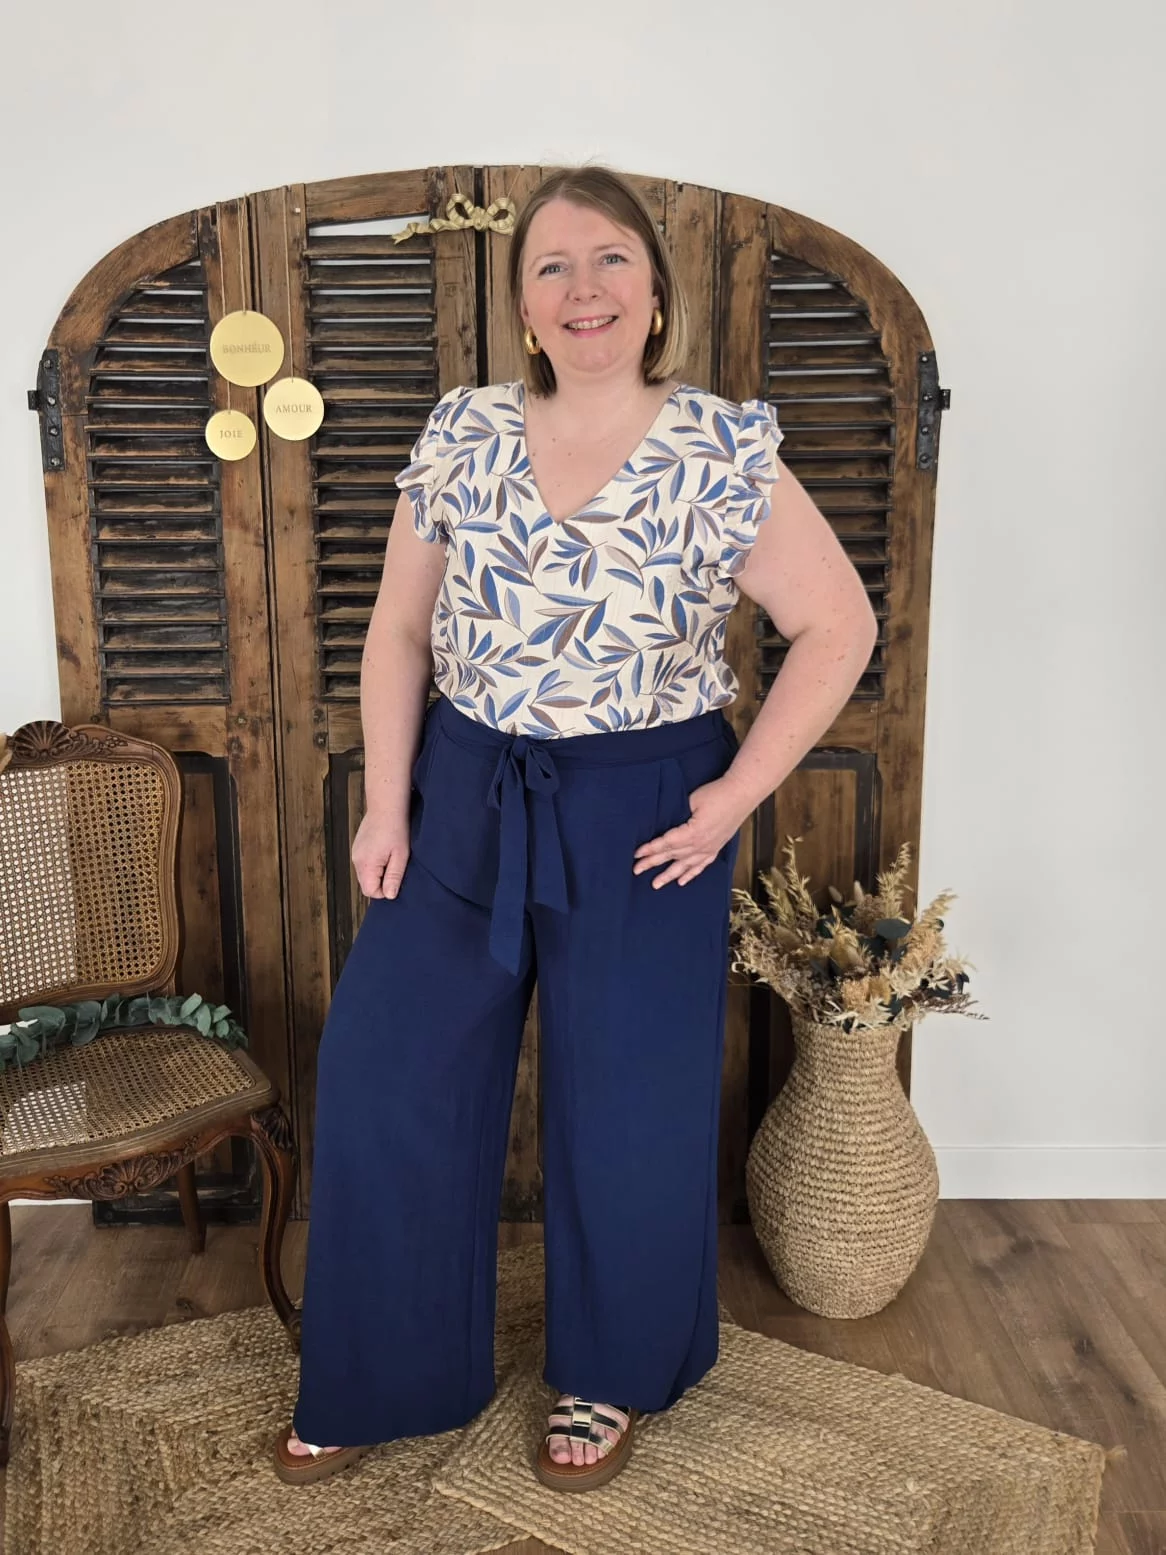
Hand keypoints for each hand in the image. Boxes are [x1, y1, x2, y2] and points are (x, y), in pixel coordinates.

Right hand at [352, 809, 410, 899]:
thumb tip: (389, 896)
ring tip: (391, 856)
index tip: (397, 878)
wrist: (386, 805)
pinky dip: (374, 862)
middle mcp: (356, 860)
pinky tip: (385, 850)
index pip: (370, 891)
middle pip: (366, 883)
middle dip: (382, 881)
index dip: (385, 890)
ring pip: (366, 873)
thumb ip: (394, 877)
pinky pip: (365, 863)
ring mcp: (355, 852)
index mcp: (366, 865)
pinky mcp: (358, 846)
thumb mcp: (400, 855)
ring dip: (378, 871)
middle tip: (396, 866)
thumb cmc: (396, 828)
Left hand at [632, 776, 748, 888]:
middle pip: (672, 856)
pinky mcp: (716, 847)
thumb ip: (678, 814)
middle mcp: (700, 845)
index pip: (666, 843)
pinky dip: (691, 874)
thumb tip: (665, 824)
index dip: (650, 849)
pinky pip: (701, 865)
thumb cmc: (717, 793)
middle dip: (653, 863)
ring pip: (685, 865)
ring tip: (655, 884)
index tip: (636, 854)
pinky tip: (682, 882)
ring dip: (669, 875)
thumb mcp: (692, 800)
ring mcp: (709, 848)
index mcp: (693, 833)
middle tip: (636, 870)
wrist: (742, 794)